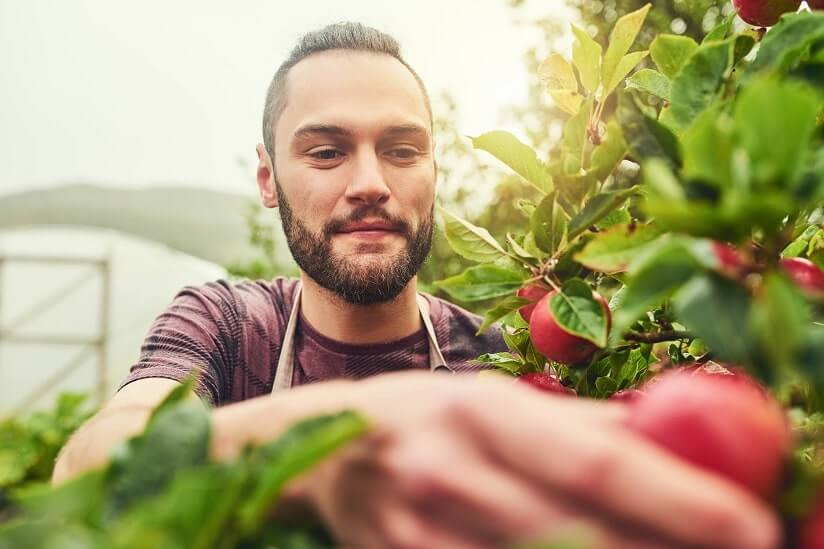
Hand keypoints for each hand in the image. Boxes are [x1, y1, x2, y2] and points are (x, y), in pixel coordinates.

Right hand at [287, 370, 779, 548]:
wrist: (328, 450)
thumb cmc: (430, 416)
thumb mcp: (498, 399)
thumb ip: (584, 424)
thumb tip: (683, 436)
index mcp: (482, 411)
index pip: (593, 462)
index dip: (679, 498)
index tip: (754, 525)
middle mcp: (450, 474)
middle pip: (579, 536)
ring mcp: (421, 537)